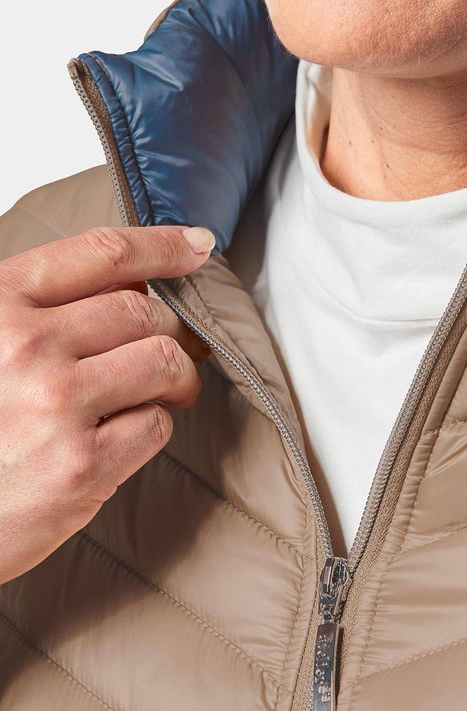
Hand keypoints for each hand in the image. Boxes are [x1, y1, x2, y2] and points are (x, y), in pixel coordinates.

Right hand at [0, 224, 214, 583]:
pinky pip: (157, 424)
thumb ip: (42, 311)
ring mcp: (57, 405)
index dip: (160, 245)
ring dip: (178, 376)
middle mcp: (27, 347)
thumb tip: (132, 284)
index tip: (196, 246)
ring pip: (164, 361)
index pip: (100, 253)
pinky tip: (128, 434)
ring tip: (167, 391)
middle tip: (175, 349)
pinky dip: (155, 425)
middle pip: (143, 310)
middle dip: (172, 328)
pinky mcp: (82, 465)